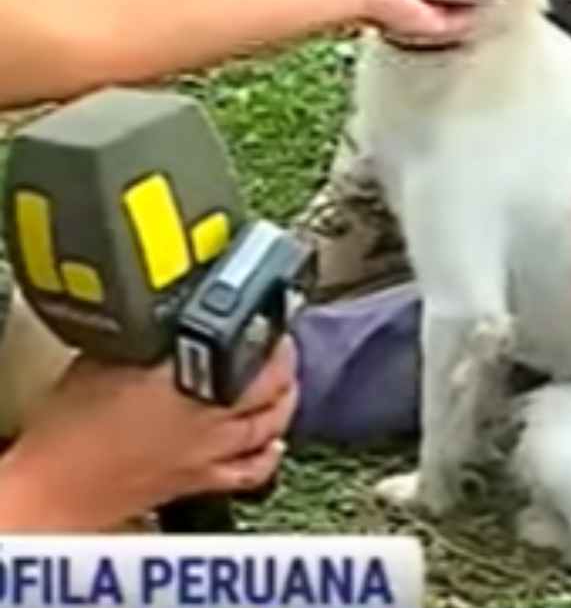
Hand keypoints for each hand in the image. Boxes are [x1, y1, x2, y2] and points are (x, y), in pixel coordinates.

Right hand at [0, 336, 297, 530]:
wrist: (51, 489)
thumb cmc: (65, 429)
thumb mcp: (107, 354)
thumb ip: (149, 334)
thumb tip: (169, 318)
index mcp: (190, 378)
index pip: (253, 347)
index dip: (269, 329)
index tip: (270, 316)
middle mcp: (210, 416)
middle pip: (273, 384)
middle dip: (283, 361)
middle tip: (280, 345)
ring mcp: (210, 452)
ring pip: (272, 423)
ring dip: (284, 400)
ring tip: (284, 382)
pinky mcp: (200, 482)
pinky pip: (252, 470)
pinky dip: (270, 454)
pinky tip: (274, 443)